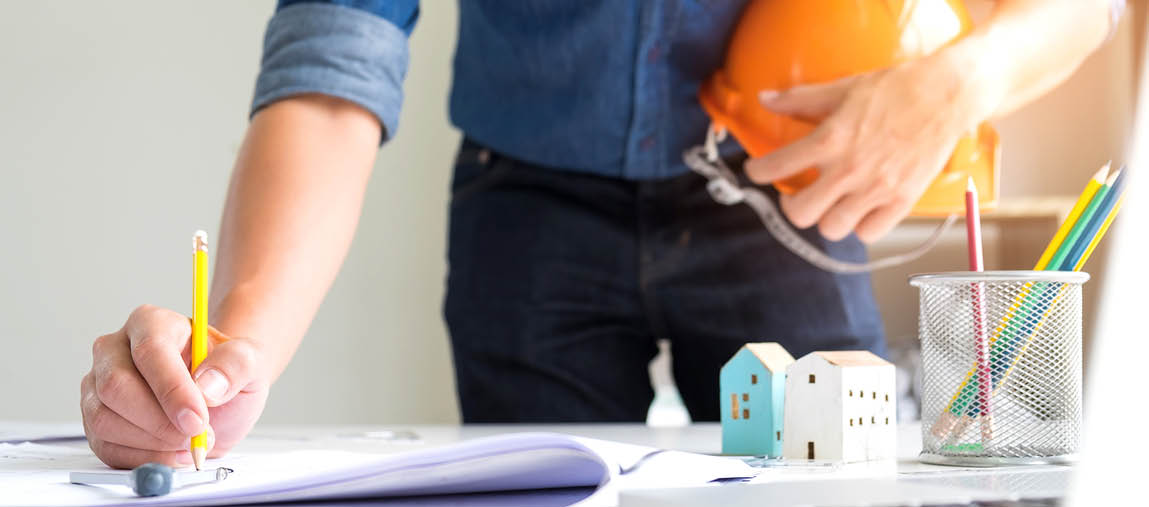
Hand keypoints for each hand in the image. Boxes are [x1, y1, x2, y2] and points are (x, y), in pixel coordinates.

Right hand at [81, 305, 268, 467]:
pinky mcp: (95, 420)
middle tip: (197, 435)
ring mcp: (98, 386)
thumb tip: (207, 385)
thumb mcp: (250, 361)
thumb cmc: (227, 374)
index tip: (197, 419)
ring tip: (191, 441)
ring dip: (153, 442)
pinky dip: (143, 458)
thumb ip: (235, 364)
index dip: (172, 389)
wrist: (219, 397)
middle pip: (117, 386)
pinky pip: (106, 447)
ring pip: (105, 419)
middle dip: (160, 422)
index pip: (150, 351)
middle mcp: (116, 349)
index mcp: (151, 323)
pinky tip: (173, 452)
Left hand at [745, 55, 987, 242]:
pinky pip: (868, 233)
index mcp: (830, 139)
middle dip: (792, 206)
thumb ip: (800, 100)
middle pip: (800, 214)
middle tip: (797, 195)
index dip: (758, 172)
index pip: (777, 167)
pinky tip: (860, 209)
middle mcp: (850, 169)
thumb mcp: (841, 89)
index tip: (757, 171)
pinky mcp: (902, 200)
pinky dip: (861, 225)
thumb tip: (766, 99)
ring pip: (832, 228)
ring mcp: (877, 189)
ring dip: (827, 217)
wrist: (946, 95)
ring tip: (831, 202)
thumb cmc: (896, 90)